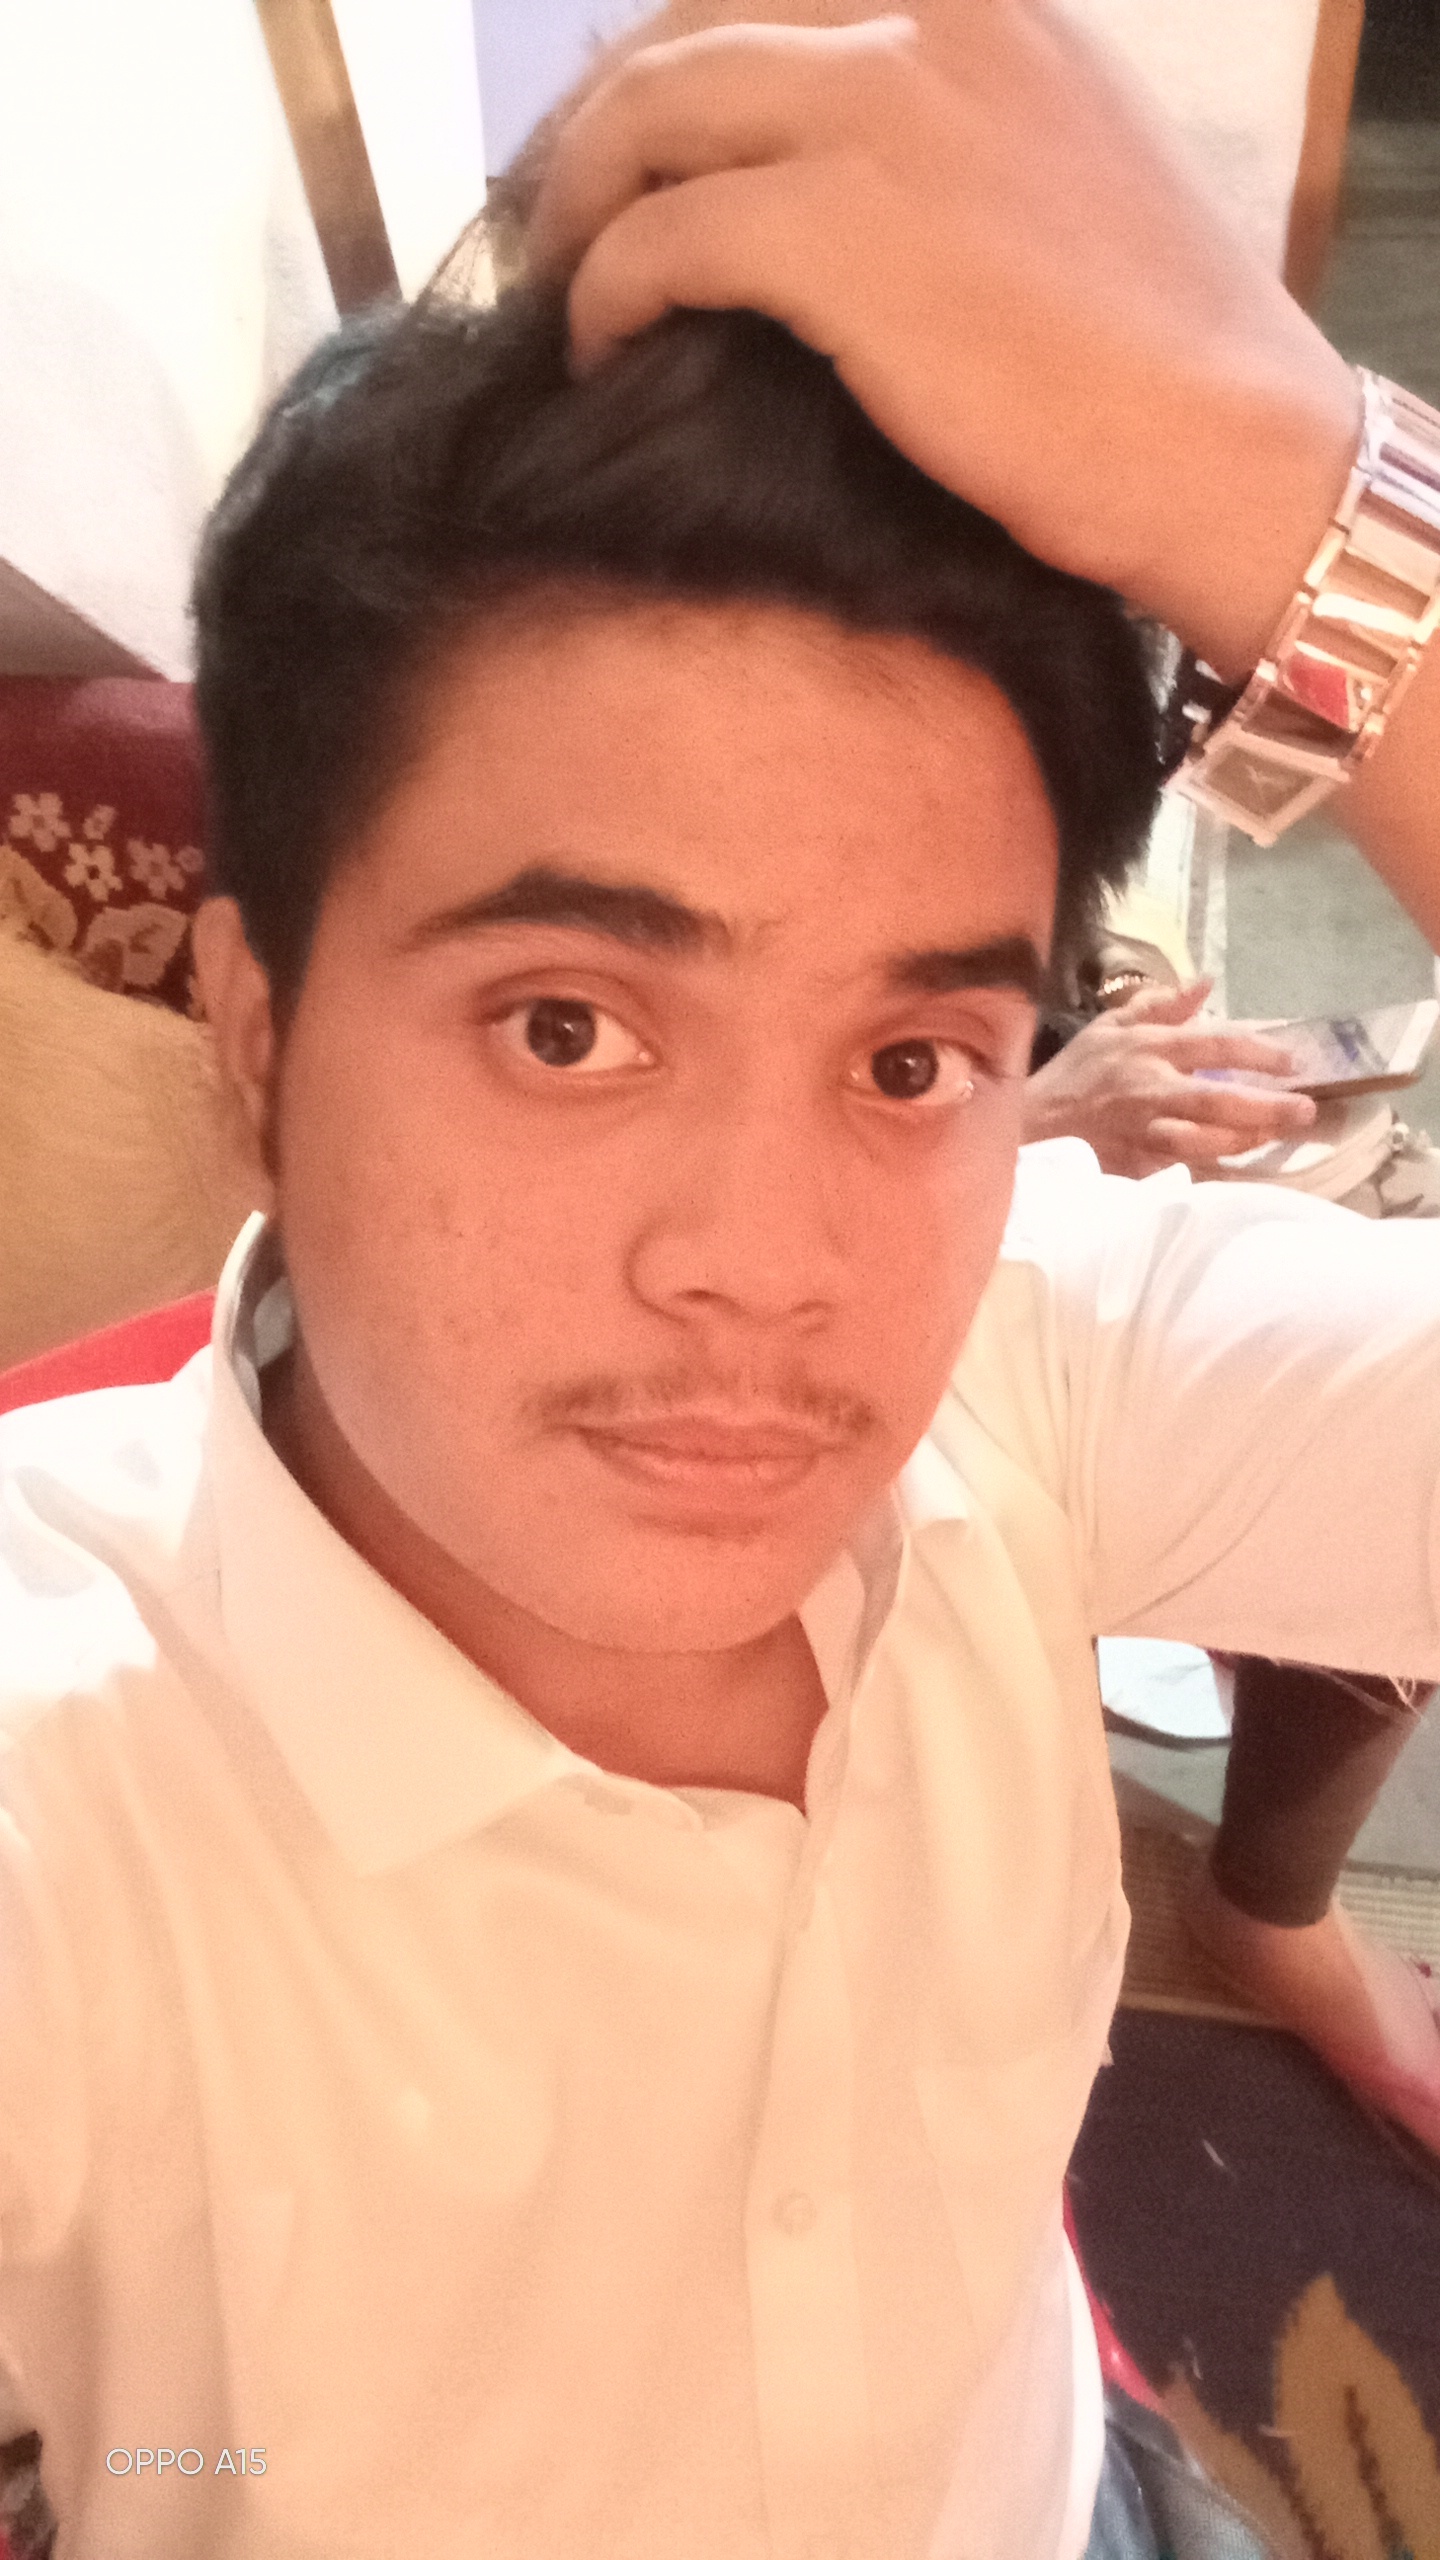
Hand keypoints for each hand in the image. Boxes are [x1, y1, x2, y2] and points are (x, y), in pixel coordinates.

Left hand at [528, 4, 1361, 676]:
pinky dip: (602, 295)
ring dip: (577, 209)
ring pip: (643, 117)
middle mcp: (922, 19)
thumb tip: (815, 161)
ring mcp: (878, 114)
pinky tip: (601, 351)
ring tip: (563, 291)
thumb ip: (941, 123)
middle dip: (594, 133)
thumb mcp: (1056, 161)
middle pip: (675, 34)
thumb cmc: (1151, 353)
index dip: (661, 66)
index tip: (625, 157)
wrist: (1224, 446)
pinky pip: (655, 241)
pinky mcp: (839, 234)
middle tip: (560, 230)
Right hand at [1021, 980, 1316, 1179]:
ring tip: (1275, 1138)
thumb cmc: (1075, 1074)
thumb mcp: (1111, 1025)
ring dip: (1245, 1142)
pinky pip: (1185, 1174)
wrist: (1030, 1126)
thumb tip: (1206, 983)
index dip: (1258, 1051)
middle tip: (1306, 1111)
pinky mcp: (1136, 1167)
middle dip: (1267, 1106)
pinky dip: (1215, 1177)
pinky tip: (1243, 1176)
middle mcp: (1151, 1090)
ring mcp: (1144, 1133)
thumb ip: (1161, 1004)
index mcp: (1148, 1049)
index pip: (1214, 1044)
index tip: (1292, 1062)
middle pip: (1218, 1099)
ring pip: (1205, 1141)